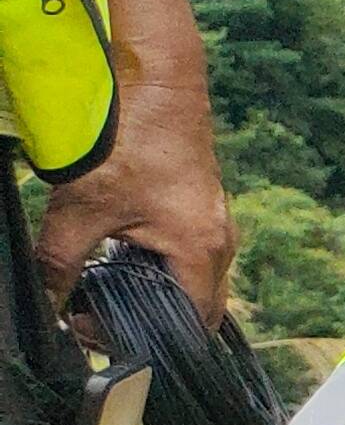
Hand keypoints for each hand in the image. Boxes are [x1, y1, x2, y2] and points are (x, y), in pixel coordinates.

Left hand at [40, 110, 234, 326]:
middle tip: (96, 317)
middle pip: (196, 311)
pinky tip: (121, 260)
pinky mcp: (203, 212)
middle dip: (150, 324)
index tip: (96, 329)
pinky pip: (191, 260)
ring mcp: (216, 227)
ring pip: (193, 285)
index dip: (145, 339)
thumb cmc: (132, 139)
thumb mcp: (81, 206)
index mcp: (199, 249)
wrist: (159, 85)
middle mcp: (219, 244)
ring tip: (103, 290)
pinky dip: (160, 271)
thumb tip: (46, 301)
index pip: (189, 325)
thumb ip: (59, 261)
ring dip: (155, 296)